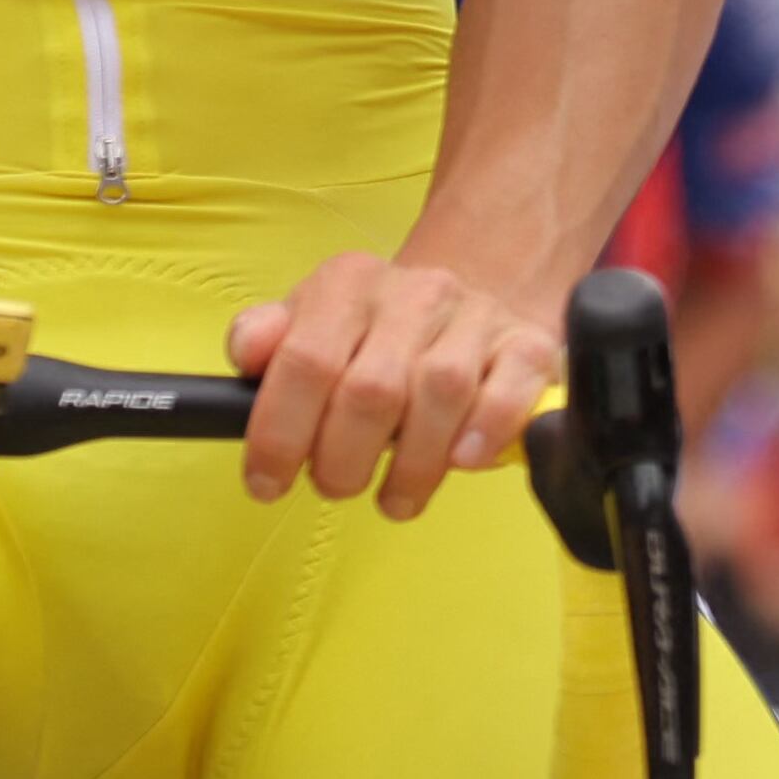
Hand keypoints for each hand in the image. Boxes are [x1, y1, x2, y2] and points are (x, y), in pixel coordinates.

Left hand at [228, 250, 561, 519]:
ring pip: (441, 393)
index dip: (280, 435)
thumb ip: (266, 338)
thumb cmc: (374, 336)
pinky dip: (485, 431)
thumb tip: (249, 351)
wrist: (467, 300)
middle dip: (343, 460)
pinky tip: (460, 460)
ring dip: (411, 465)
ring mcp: (476, 316)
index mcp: (349, 283)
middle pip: (371, 389)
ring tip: (393, 495)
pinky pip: (511, 390)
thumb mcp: (309, 326)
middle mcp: (415, 292)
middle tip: (337, 485)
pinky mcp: (528, 344)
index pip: (305, 361)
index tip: (268, 483)